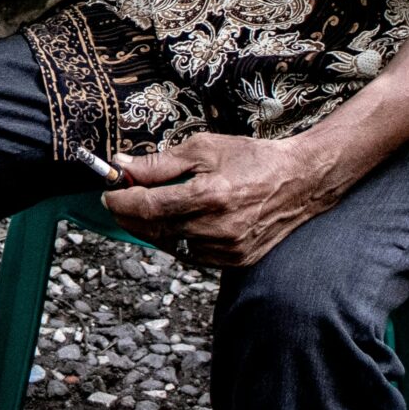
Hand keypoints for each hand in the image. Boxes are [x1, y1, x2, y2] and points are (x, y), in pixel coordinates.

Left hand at [101, 132, 333, 267]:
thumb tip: (123, 166)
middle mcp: (217, 228)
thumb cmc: (253, 158)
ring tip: (144, 210)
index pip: (148, 207)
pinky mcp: (236, 260)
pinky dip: (174, 240)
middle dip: (129, 216)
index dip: (121, 202)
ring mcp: (228, 249)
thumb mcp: (204, 148)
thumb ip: (160, 162)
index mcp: (209, 196)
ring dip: (149, 230)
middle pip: (153, 230)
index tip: (108, 193)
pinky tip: (172, 223)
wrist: (300, 180)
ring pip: (169, 246)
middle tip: (118, 201)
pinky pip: (190, 255)